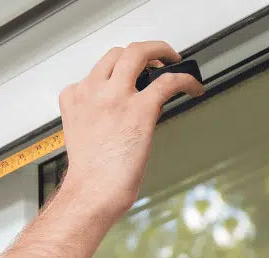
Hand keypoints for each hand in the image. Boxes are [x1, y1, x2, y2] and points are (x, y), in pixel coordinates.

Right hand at [57, 41, 203, 218]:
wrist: (91, 194)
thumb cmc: (88, 176)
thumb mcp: (82, 136)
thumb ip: (97, 118)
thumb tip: (126, 114)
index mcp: (75, 100)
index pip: (95, 72)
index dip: (116, 72)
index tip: (129, 78)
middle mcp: (93, 93)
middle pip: (117, 53)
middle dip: (139, 53)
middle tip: (154, 61)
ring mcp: (116, 98)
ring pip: (139, 53)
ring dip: (159, 51)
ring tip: (172, 61)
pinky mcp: (141, 109)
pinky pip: (169, 81)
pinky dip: (186, 79)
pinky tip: (193, 87)